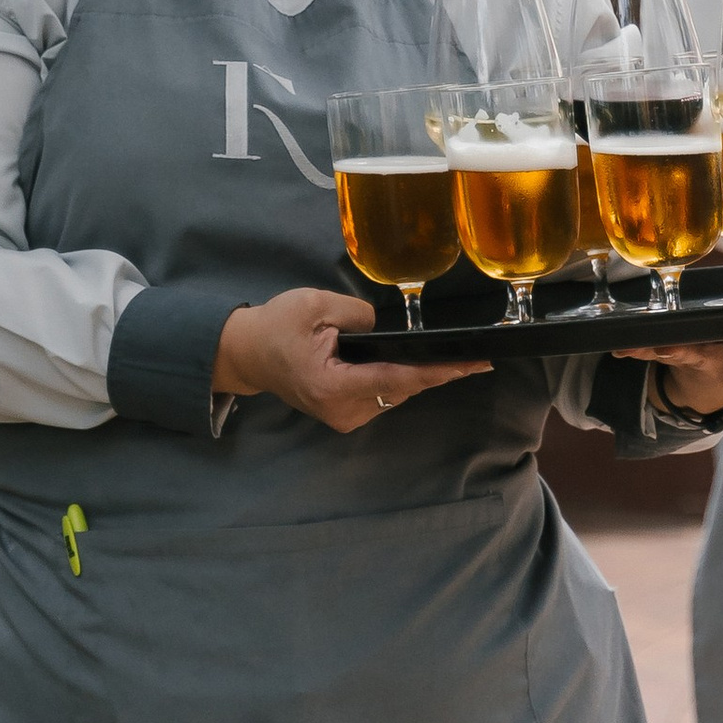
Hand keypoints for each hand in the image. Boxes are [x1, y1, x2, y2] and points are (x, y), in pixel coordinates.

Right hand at [214, 290, 489, 433]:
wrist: (246, 352)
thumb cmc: (276, 326)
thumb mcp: (316, 305)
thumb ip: (361, 316)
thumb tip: (390, 329)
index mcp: (333, 385)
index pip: (397, 377)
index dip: (437, 371)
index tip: (471, 365)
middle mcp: (342, 410)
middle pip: (402, 388)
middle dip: (436, 372)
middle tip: (476, 357)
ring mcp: (343, 417)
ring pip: (395, 394)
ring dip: (418, 375)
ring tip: (451, 358)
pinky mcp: (344, 414)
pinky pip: (382, 395)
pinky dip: (399, 379)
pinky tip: (417, 363)